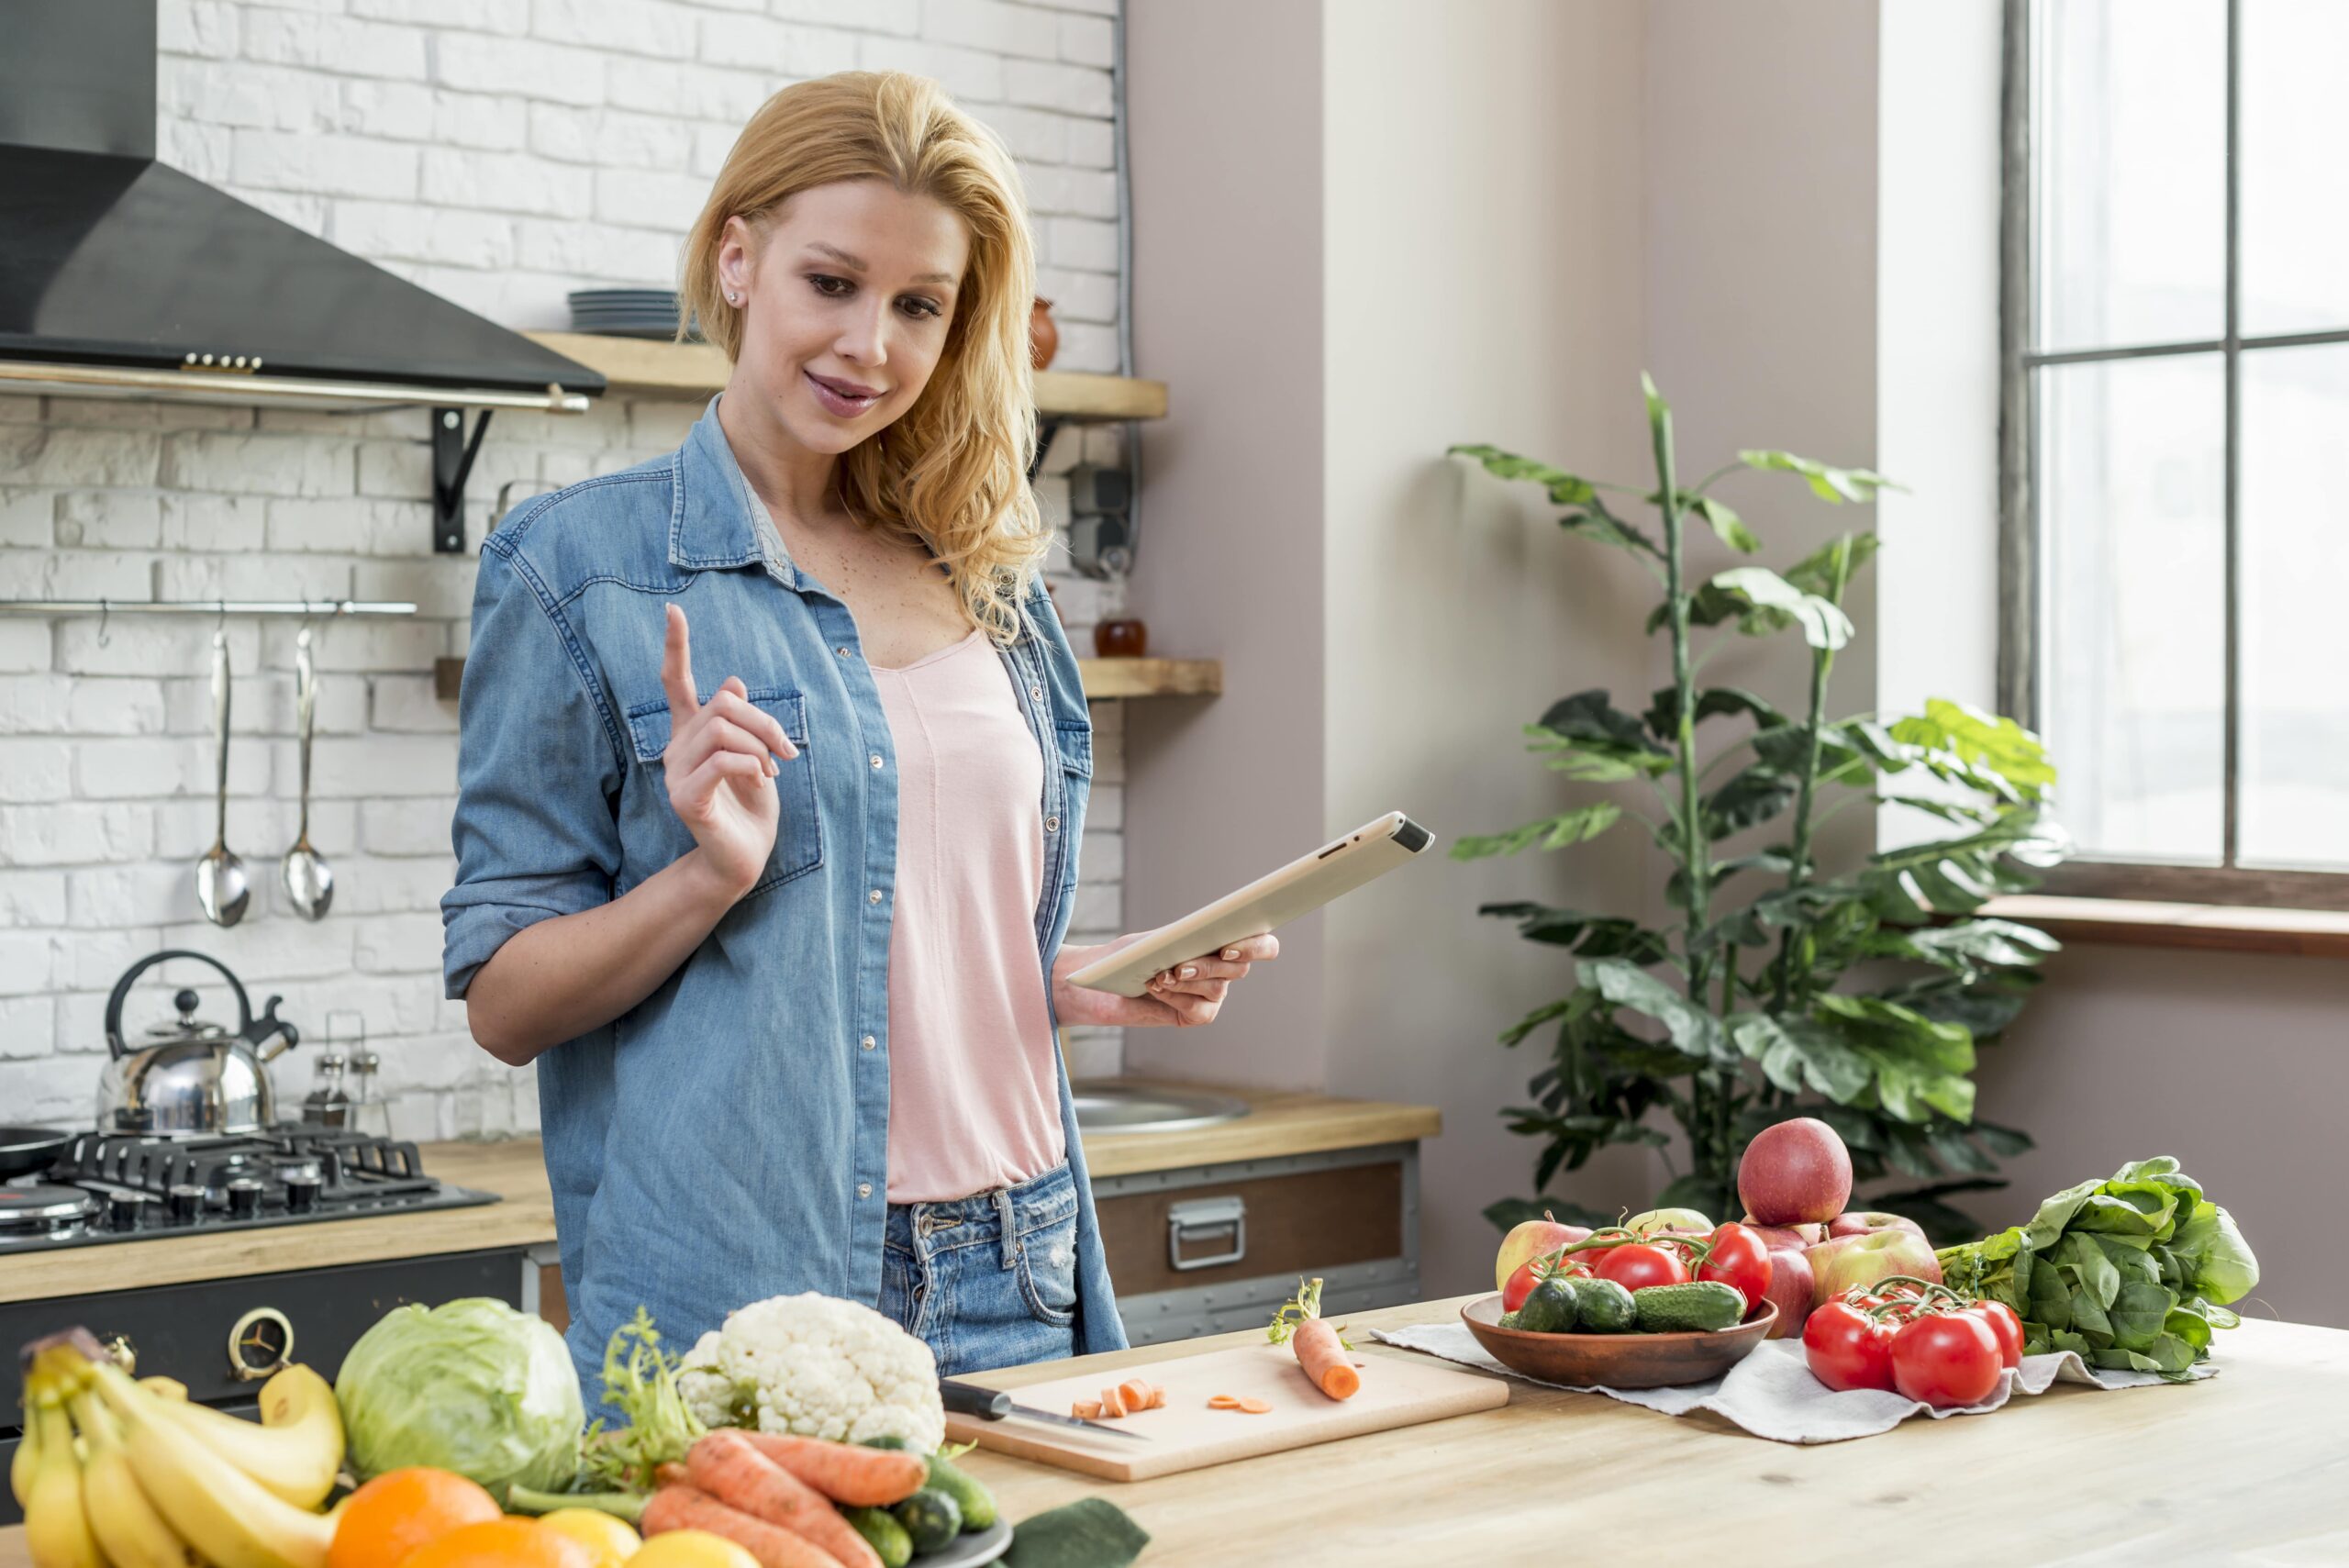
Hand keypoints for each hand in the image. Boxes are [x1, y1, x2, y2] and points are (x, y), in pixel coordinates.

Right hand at [660, 603, 796, 897]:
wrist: (747, 857)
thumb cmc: (753, 806)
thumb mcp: (758, 755)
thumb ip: (742, 722)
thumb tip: (733, 682)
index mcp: (692, 734)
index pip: (678, 684)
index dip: (677, 648)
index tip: (672, 611)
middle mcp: (676, 749)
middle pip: (721, 704)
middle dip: (764, 722)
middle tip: (787, 751)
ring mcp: (675, 774)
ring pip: (722, 730)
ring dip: (760, 747)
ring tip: (771, 771)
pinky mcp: (684, 798)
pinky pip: (722, 761)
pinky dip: (751, 766)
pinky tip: (761, 781)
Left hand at [1051, 932, 1279, 1029]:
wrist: (1098, 984)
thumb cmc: (1126, 955)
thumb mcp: (1153, 941)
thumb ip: (1181, 940)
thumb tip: (1203, 941)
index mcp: (1218, 941)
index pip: (1260, 943)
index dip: (1254, 945)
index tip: (1227, 948)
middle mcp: (1221, 968)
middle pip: (1241, 967)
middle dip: (1209, 965)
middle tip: (1180, 966)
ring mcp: (1211, 994)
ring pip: (1218, 987)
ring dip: (1188, 980)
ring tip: (1160, 976)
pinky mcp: (1196, 1016)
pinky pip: (1201, 1010)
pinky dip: (1177, 998)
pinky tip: (1157, 989)